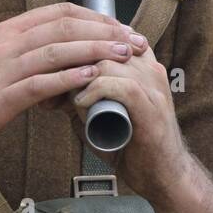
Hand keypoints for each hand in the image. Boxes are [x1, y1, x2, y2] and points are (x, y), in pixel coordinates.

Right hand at [0, 2, 148, 163]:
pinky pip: (41, 83)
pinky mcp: (0, 98)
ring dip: (96, 51)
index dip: (94, 17)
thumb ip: (20, 61)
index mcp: (4, 34)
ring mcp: (2, 70)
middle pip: (65, 26)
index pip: (58, 12)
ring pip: (58, 50)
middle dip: (106, 31)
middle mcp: (5, 44)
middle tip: (135, 40)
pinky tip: (92, 80)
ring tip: (125, 55)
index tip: (119, 27)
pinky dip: (70, 79)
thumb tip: (51, 67)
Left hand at [67, 44, 190, 204]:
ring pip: (109, 62)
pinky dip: (95, 92)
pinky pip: (121, 86)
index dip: (76, 45)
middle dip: (71, 60)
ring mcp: (153, 88)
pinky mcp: (151, 108)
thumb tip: (53, 90)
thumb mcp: (103, 115)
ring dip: (79, 78)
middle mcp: (149, 69)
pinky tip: (79, 105)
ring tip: (65, 99)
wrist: (164, 177)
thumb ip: (83, 99)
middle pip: (103, 43)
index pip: (106, 35)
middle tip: (48, 81)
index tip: (52, 63)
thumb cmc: (134, 147)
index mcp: (141, 66)